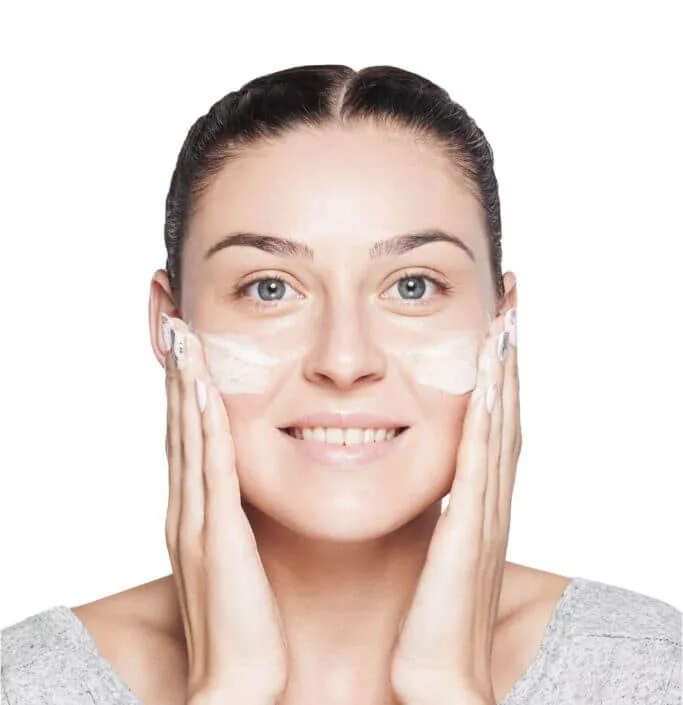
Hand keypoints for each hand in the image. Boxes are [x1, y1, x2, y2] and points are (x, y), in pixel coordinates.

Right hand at [162, 315, 287, 704]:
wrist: (241, 681)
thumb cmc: (251, 624)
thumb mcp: (243, 559)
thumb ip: (244, 523)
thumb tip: (259, 495)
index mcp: (197, 514)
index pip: (189, 439)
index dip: (186, 391)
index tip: (190, 350)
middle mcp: (188, 510)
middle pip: (180, 427)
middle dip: (178, 375)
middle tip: (177, 326)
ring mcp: (197, 522)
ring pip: (188, 438)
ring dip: (185, 385)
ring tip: (184, 338)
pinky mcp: (218, 537)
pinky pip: (211, 470)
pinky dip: (204, 426)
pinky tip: (205, 390)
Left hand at [390, 310, 519, 704]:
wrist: (436, 681)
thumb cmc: (426, 620)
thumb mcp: (430, 550)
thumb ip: (432, 510)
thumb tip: (418, 477)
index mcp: (476, 500)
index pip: (490, 418)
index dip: (495, 368)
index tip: (493, 319)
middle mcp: (488, 499)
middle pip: (505, 409)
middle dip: (508, 352)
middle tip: (510, 297)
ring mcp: (484, 515)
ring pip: (500, 427)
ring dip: (503, 372)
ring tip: (505, 318)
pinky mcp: (466, 536)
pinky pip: (479, 466)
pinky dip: (486, 421)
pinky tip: (486, 383)